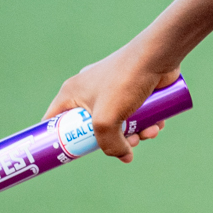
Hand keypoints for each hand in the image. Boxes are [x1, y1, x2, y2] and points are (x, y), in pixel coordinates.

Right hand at [44, 43, 179, 161]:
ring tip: (148, 133)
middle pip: (92, 129)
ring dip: (135, 134)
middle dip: (112, 141)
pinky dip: (145, 123)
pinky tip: (157, 124)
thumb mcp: (106, 120)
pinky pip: (134, 115)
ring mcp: (111, 91)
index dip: (60, 140)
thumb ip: (108, 144)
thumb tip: (124, 156)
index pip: (55, 121)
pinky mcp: (132, 91)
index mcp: (72, 93)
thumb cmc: (125, 82)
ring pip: (118, 124)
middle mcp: (89, 91)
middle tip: (127, 145)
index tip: (71, 156)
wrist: (157, 56)